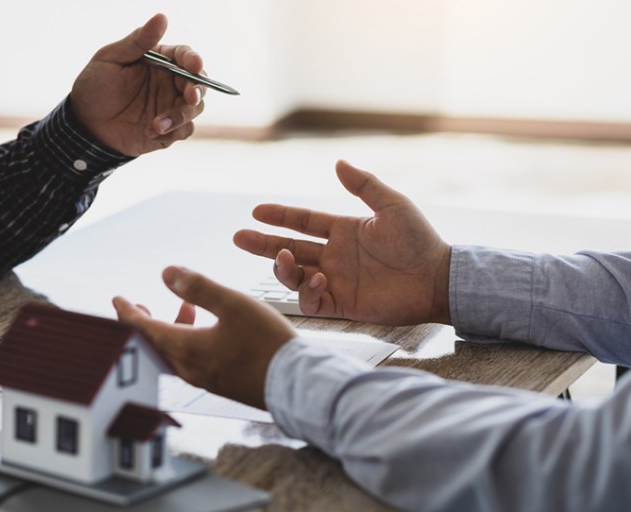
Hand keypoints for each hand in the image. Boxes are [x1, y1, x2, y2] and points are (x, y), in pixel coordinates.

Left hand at [70, 13, 205, 155]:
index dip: (193, 60)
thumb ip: (137, 41)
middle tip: (189, 97)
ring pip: (194, 109)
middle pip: (198, 83)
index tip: (194, 65)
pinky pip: (184, 131)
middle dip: (197, 90)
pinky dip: (173, 132)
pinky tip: (150, 133)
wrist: (85, 124)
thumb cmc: (95, 86)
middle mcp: (169, 83)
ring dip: (181, 116)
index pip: (184, 57)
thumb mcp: (111, 59)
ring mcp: (170, 107)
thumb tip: (161, 17)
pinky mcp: (168, 131)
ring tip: (156, 124)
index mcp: (160, 62)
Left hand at [113, 266, 295, 408]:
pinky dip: (188, 340)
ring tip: (185, 307)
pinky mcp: (221, 383)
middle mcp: (190, 368)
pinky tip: (209, 328)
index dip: (127, 312)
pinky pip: (191, 360)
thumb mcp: (232, 305)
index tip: (117, 299)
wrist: (297, 384)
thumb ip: (198, 287)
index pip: (143, 329)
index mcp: (186, 349)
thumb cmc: (268, 344)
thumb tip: (166, 272)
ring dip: (171, 328)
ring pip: (174, 352)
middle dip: (144, 323)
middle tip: (138, 306)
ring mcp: (205, 379)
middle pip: (153, 345)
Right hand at [233, 160, 452, 325]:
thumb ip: (363, 185)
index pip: (302, 222)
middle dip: (262, 244)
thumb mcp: (392, 205)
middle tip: (239, 238)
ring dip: (283, 268)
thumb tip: (338, 163)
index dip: (279, 216)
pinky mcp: (341, 303)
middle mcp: (334, 255)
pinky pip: (311, 301)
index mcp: (343, 230)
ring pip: (294, 276)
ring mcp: (336, 280)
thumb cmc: (419, 241)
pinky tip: (316, 279)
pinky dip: (307, 291)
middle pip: (289, 248)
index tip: (256, 211)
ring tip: (285, 260)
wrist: (437, 279)